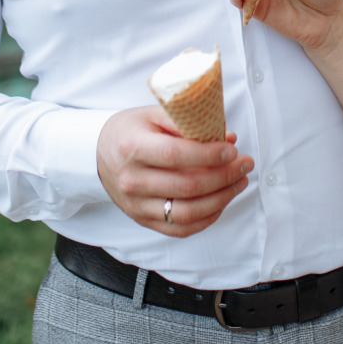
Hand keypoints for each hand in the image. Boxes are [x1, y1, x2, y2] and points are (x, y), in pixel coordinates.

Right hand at [96, 105, 252, 237]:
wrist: (97, 154)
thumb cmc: (130, 131)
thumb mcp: (152, 115)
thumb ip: (188, 123)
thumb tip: (226, 138)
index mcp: (132, 148)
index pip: (174, 155)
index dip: (207, 154)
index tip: (231, 149)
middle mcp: (132, 180)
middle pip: (186, 186)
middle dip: (224, 176)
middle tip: (245, 164)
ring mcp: (136, 205)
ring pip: (186, 212)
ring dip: (221, 199)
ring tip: (239, 182)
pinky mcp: (142, 220)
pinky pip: (179, 229)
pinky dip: (206, 218)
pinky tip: (222, 201)